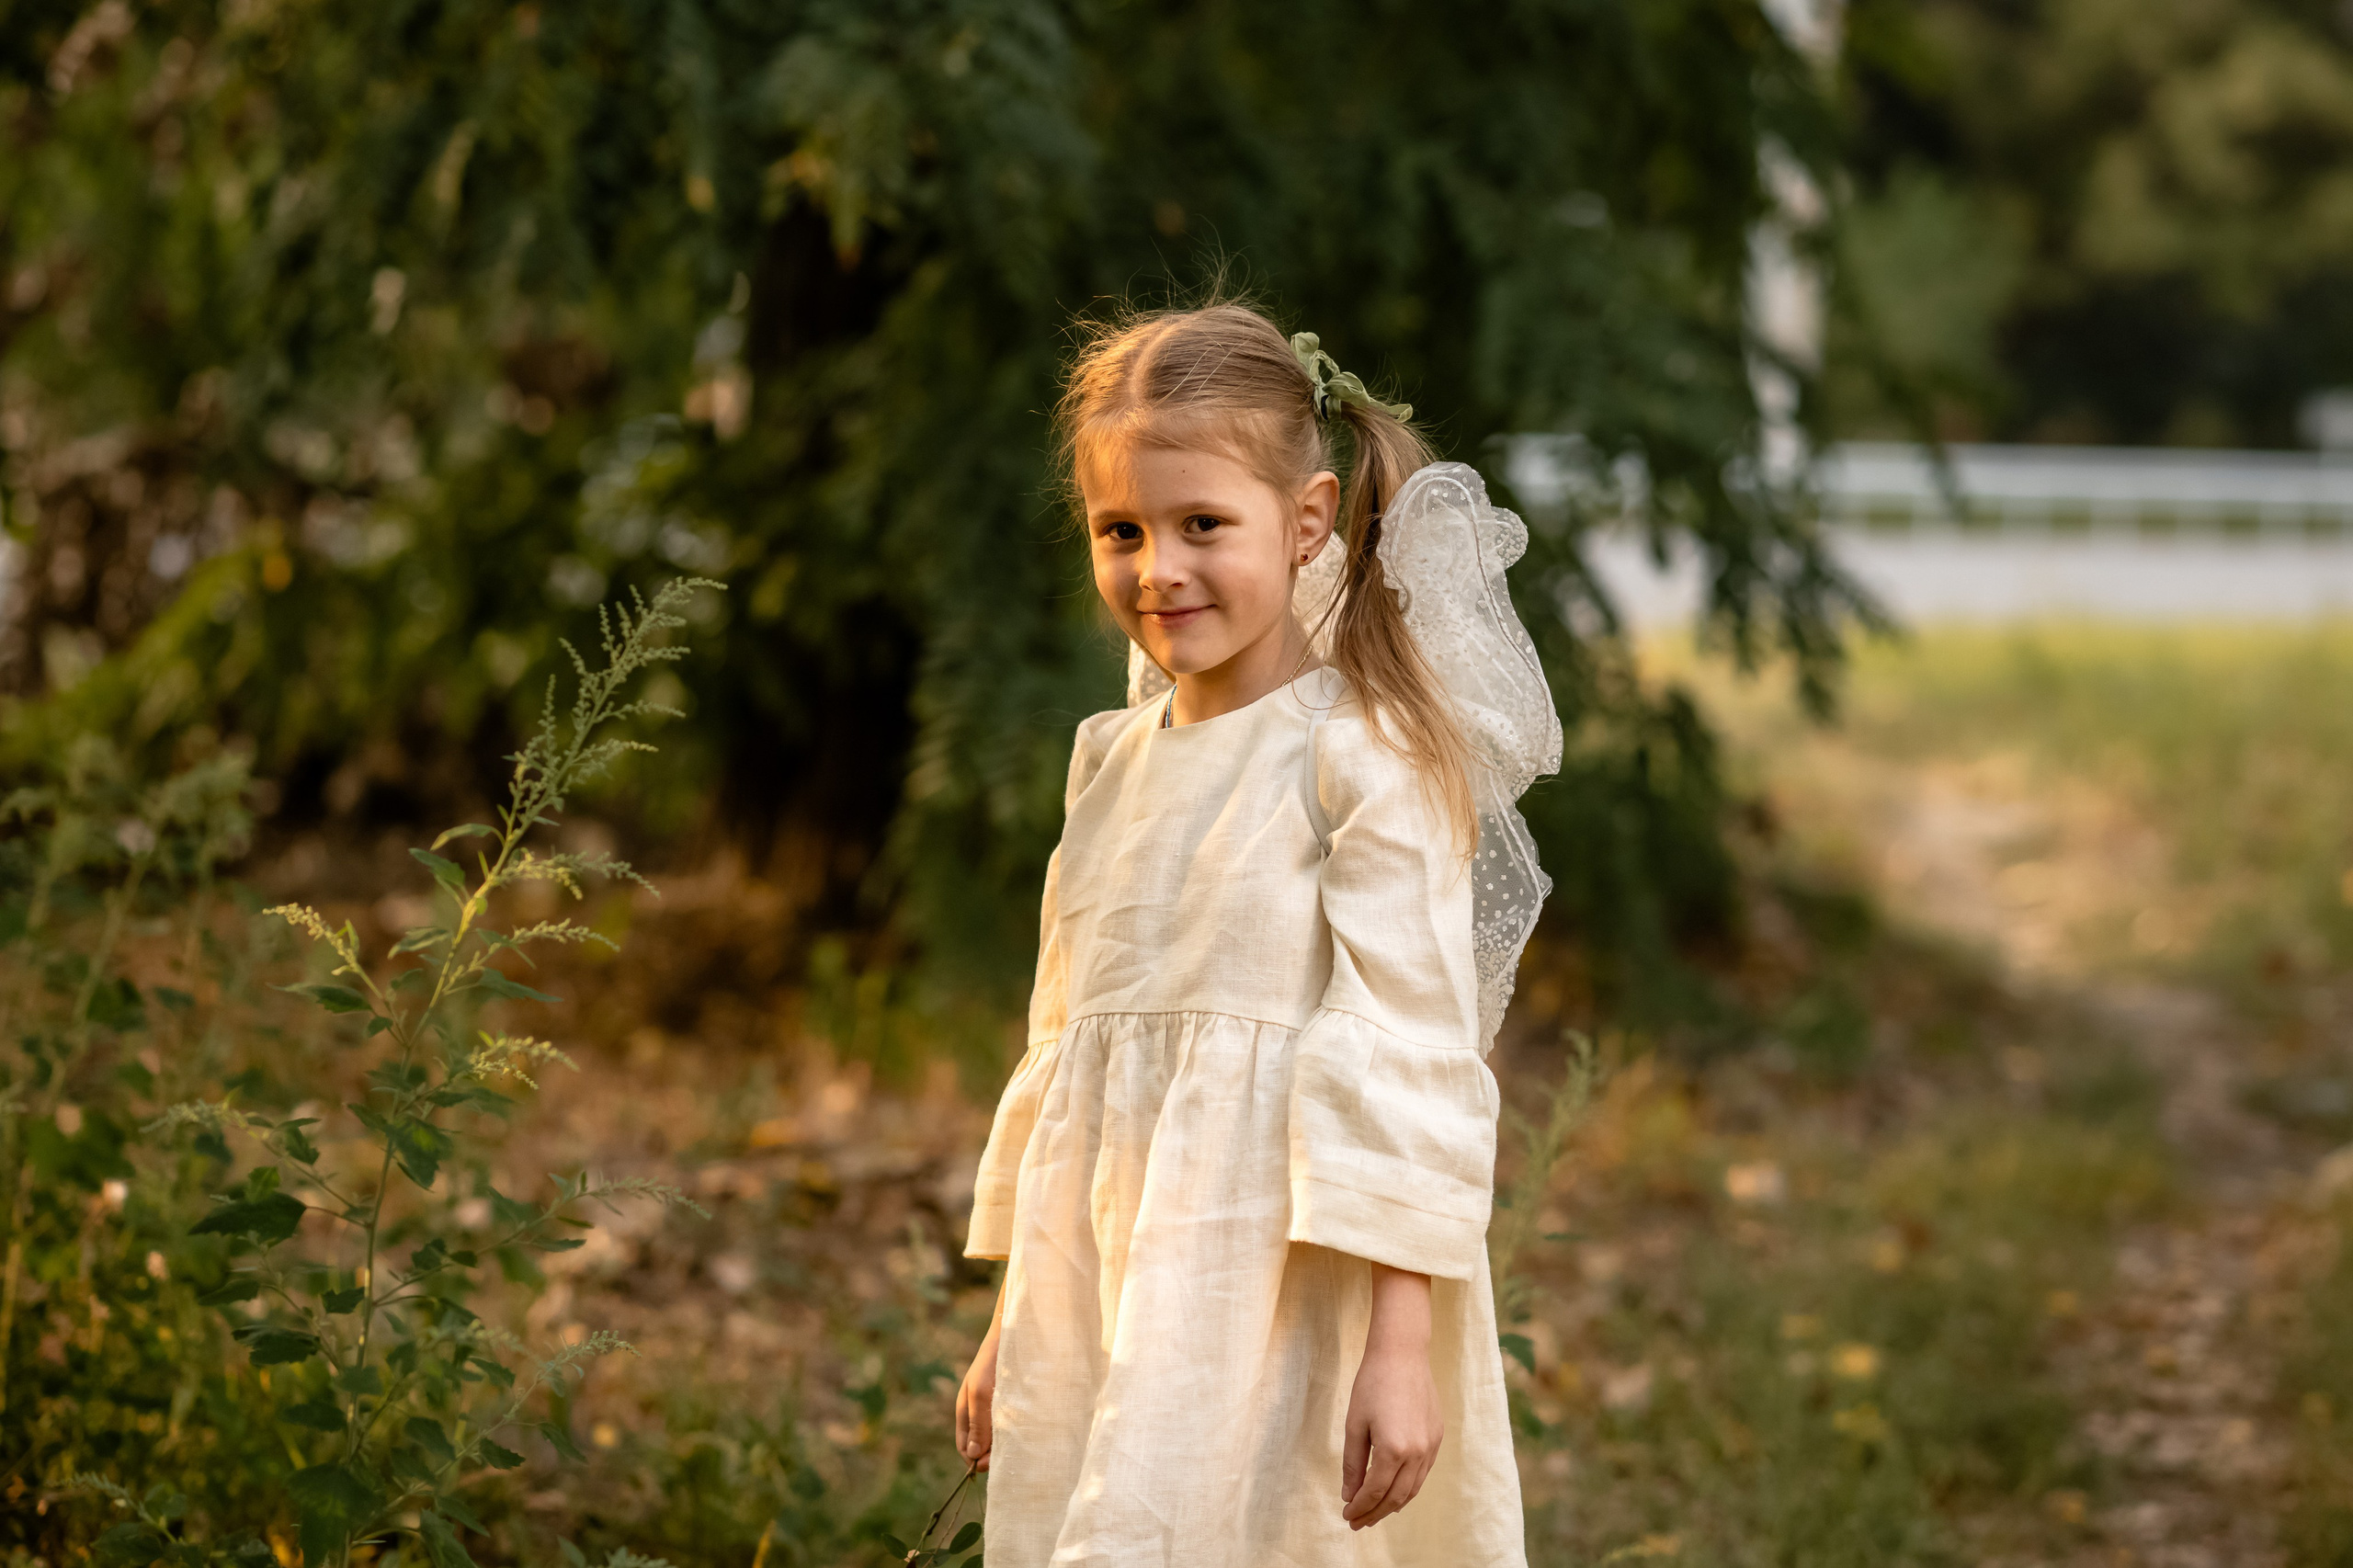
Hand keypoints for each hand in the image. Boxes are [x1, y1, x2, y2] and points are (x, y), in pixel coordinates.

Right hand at [955, 1285, 1005, 1470]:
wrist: (1015, 1336)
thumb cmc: (994, 1364)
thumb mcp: (981, 1395)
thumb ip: (977, 1425)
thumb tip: (973, 1458)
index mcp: (965, 1412)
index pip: (965, 1449)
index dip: (976, 1460)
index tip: (990, 1463)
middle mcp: (979, 1413)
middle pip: (982, 1447)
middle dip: (992, 1454)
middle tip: (1008, 1454)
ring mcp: (995, 1408)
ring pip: (997, 1439)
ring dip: (1006, 1445)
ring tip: (1018, 1443)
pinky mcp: (1013, 1403)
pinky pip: (1010, 1426)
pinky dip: (1016, 1433)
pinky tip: (1026, 1432)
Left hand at [1341, 1265, 1440, 1529]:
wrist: (1402, 1353)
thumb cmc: (1372, 1384)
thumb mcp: (1354, 1424)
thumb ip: (1353, 1464)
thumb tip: (1349, 1494)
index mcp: (1393, 1450)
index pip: (1375, 1492)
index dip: (1359, 1507)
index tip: (1346, 1516)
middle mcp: (1417, 1452)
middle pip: (1396, 1497)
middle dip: (1375, 1513)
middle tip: (1357, 1522)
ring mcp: (1431, 1446)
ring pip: (1412, 1489)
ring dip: (1393, 1504)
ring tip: (1374, 1511)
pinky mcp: (1437, 1437)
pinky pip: (1423, 1473)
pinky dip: (1407, 1487)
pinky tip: (1393, 1488)